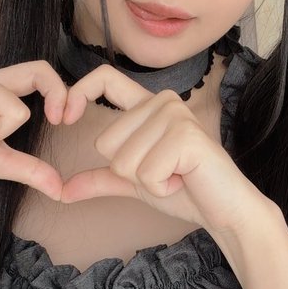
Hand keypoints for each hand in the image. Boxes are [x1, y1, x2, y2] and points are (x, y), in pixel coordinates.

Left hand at [59, 64, 269, 235]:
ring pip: (124, 161)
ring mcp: (176, 116)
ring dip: (147, 182)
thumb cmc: (186, 189)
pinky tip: (184, 179)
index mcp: (147, 105)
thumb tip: (62, 189)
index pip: (104, 78)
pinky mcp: (186, 137)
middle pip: (106, 142)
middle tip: (163, 171)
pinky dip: (161, 187)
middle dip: (128, 172)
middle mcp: (162, 102)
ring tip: (176, 175)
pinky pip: (146, 173)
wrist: (225, 210)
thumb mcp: (134, 182)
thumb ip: (100, 179)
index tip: (64, 118)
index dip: (78, 93)